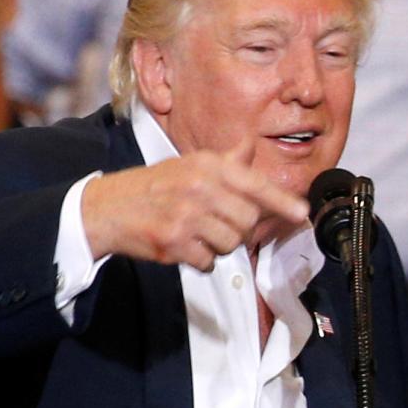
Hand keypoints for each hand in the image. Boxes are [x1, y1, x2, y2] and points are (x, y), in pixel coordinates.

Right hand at [79, 141, 308, 268]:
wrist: (107, 208)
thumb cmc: (153, 186)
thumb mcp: (189, 164)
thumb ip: (226, 160)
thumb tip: (250, 146)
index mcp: (207, 166)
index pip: (254, 184)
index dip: (281, 201)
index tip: (300, 213)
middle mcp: (199, 188)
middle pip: (248, 220)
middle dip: (240, 228)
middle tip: (219, 222)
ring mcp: (186, 216)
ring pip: (230, 243)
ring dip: (219, 245)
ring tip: (198, 232)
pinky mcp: (174, 243)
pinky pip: (208, 261)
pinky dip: (201, 259)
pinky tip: (185, 245)